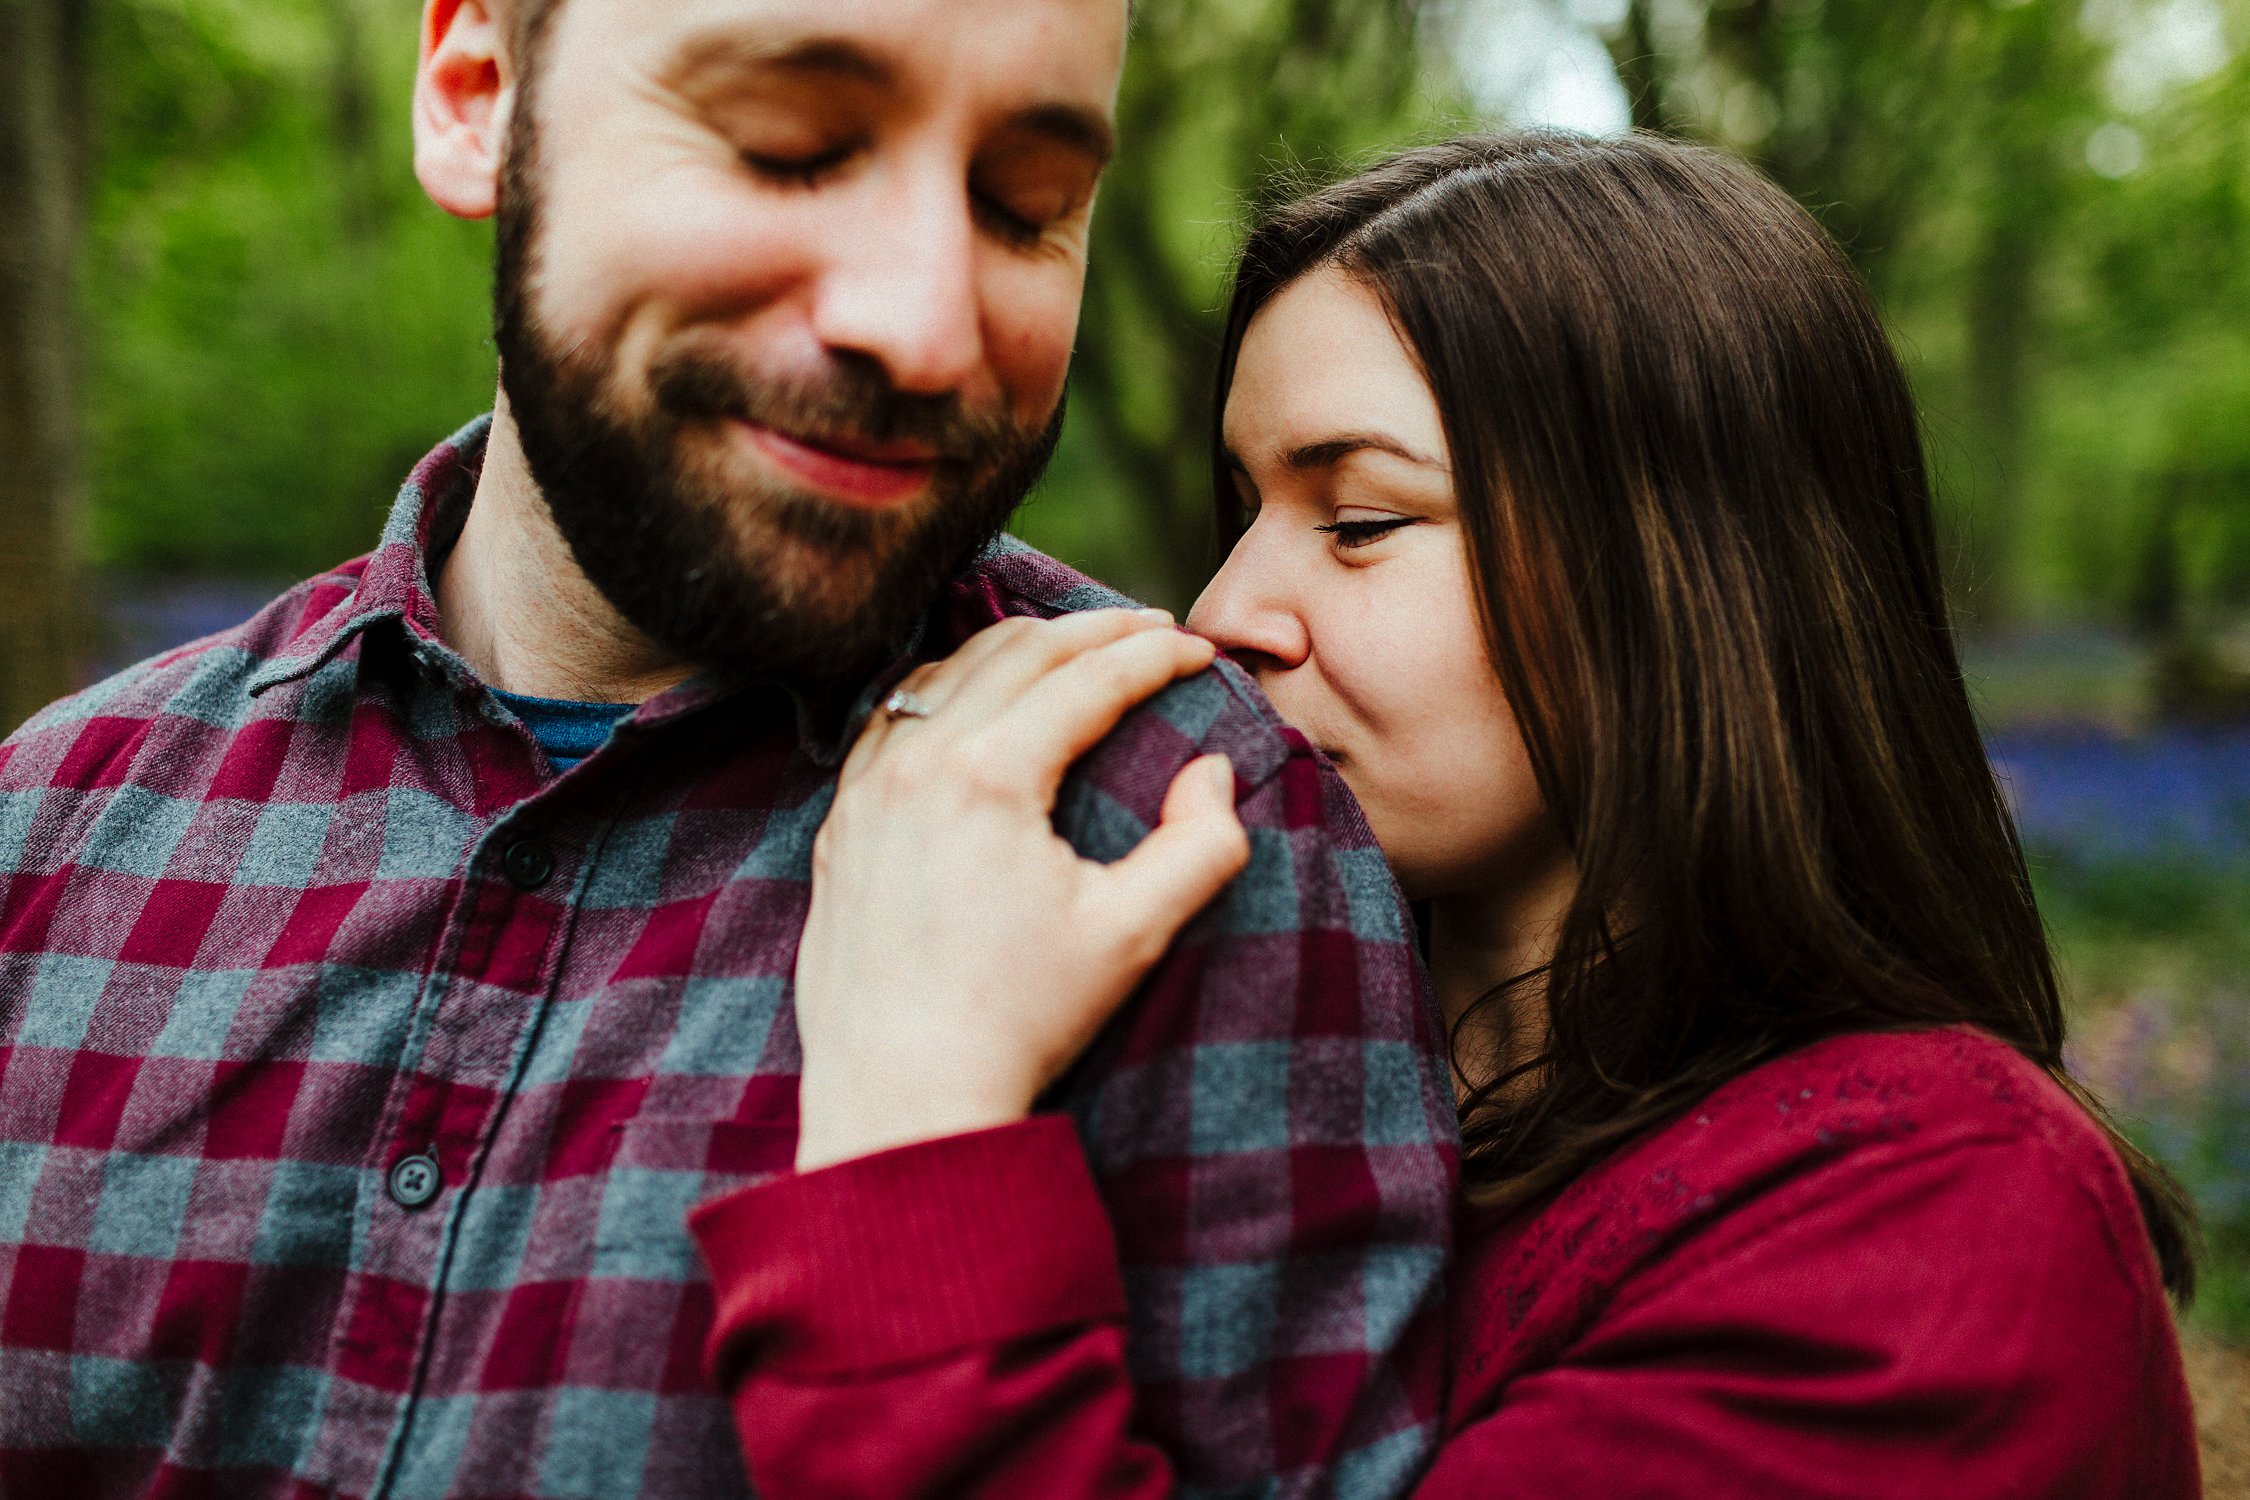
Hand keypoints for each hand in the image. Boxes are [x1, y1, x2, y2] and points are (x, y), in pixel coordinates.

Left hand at [792, 608, 1251, 1171]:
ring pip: (946, 671)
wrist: (901, 1098)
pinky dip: (943, 687)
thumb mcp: (1132, 934)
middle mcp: (917, 762)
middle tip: (1153, 628)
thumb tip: (1212, 772)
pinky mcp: (840, 824)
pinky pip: (890, 718)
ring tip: (1076, 646)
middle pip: (1018, 652)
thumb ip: (1200, 843)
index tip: (1200, 651)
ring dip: (1020, 646)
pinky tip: (973, 697)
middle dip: (1096, 630)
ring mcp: (867, 789)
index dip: (1155, 656)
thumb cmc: (1019, 1021)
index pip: (1088, 680)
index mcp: (989, 775)